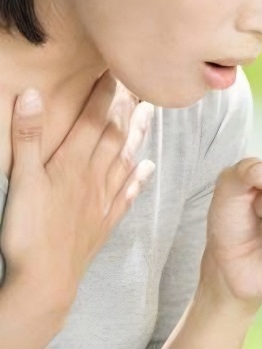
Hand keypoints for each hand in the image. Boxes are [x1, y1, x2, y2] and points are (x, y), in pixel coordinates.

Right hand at [0, 71, 155, 303]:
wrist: (46, 282)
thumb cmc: (28, 233)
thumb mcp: (22, 181)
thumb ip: (28, 136)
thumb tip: (33, 93)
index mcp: (73, 163)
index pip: (93, 119)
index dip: (105, 93)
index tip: (116, 69)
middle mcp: (94, 177)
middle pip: (114, 134)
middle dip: (127, 107)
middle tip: (141, 82)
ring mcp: (103, 199)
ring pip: (125, 157)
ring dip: (138, 134)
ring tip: (151, 113)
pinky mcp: (104, 221)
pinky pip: (127, 193)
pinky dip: (138, 177)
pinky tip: (147, 167)